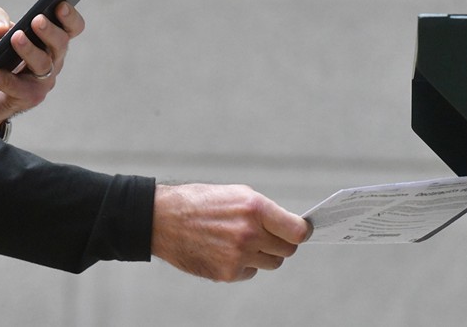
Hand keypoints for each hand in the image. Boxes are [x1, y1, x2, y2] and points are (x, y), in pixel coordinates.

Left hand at [0, 3, 84, 132]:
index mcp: (48, 41)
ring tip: (15, 38)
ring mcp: (42, 82)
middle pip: (61, 45)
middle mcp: (52, 61)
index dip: (70, 17)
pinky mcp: (26, 98)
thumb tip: (0, 28)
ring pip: (43, 65)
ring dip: (30, 50)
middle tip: (36, 20)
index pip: (71, 28)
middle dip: (51, 32)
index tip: (60, 5)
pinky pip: (14, 85)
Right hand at [151, 183, 311, 281]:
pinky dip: (245, 264)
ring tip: (244, 241)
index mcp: (255, 209)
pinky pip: (251, 272)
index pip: (297, 231)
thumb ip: (265, 211)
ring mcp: (238, 256)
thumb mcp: (237, 194)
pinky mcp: (227, 273)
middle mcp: (249, 234)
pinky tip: (227, 251)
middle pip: (288, 250)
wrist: (164, 219)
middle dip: (283, 243)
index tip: (302, 232)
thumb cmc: (201, 203)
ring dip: (265, 255)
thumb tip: (289, 225)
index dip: (302, 232)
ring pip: (272, 263)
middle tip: (270, 236)